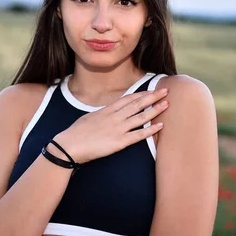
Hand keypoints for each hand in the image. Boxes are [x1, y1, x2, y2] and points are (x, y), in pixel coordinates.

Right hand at [54, 88, 168, 163]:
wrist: (69, 145)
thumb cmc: (75, 133)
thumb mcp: (89, 118)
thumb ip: (101, 115)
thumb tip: (106, 113)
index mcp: (107, 110)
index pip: (128, 99)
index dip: (141, 94)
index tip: (151, 90)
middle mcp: (114, 117)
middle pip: (137, 104)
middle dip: (152, 97)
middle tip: (165, 90)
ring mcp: (118, 129)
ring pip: (140, 117)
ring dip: (154, 110)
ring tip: (166, 104)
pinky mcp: (119, 142)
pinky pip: (138, 135)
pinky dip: (150, 130)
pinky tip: (160, 126)